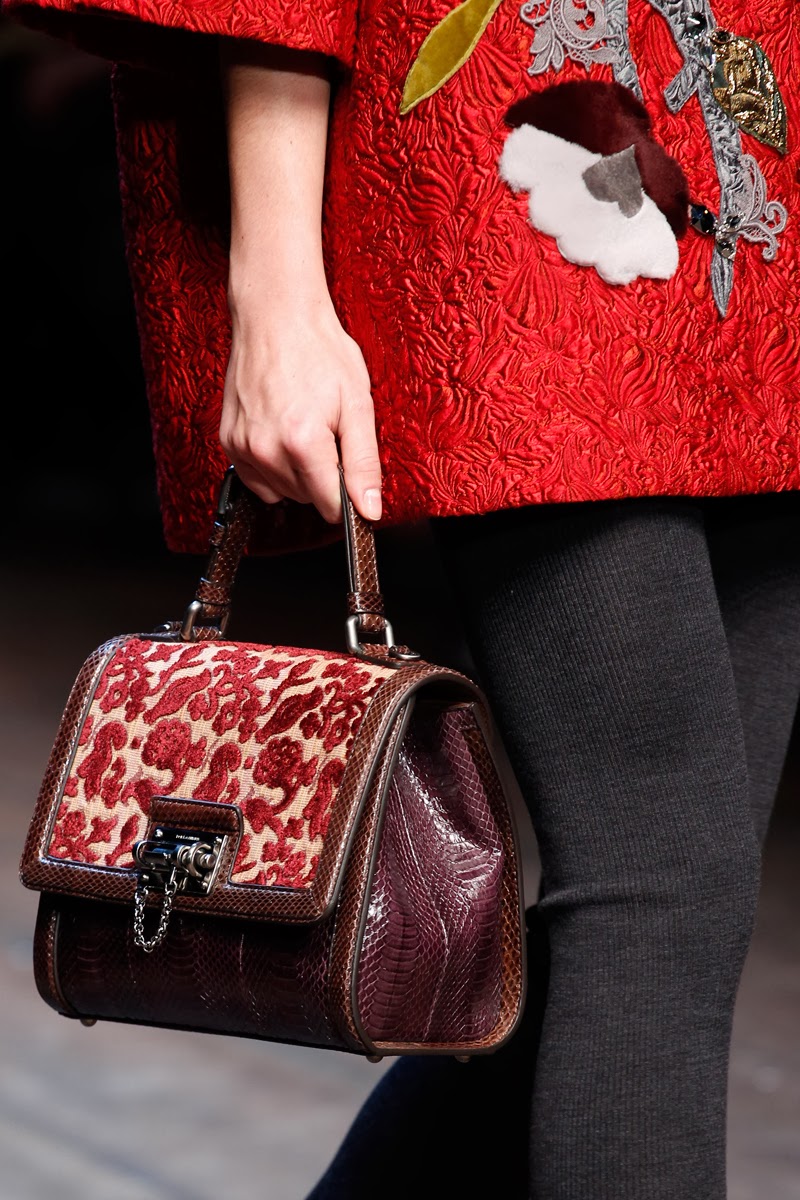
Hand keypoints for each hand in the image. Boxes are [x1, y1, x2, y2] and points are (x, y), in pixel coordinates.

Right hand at [220, 291, 381, 523]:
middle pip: (307, 499)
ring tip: (305, 431)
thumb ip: (364, 463)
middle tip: (328, 434)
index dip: (348, 495)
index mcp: (303, 442)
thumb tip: (369, 510)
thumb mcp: (357, 404)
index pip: (330, 505)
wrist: (276, 316)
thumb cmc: (319, 351)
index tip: (352, 475)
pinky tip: (283, 437)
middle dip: (324, 477)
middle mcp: (266, 449)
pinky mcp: (229, 442)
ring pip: (282, 493)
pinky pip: (257, 480)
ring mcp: (242, 447)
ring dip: (299, 474)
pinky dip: (274, 468)